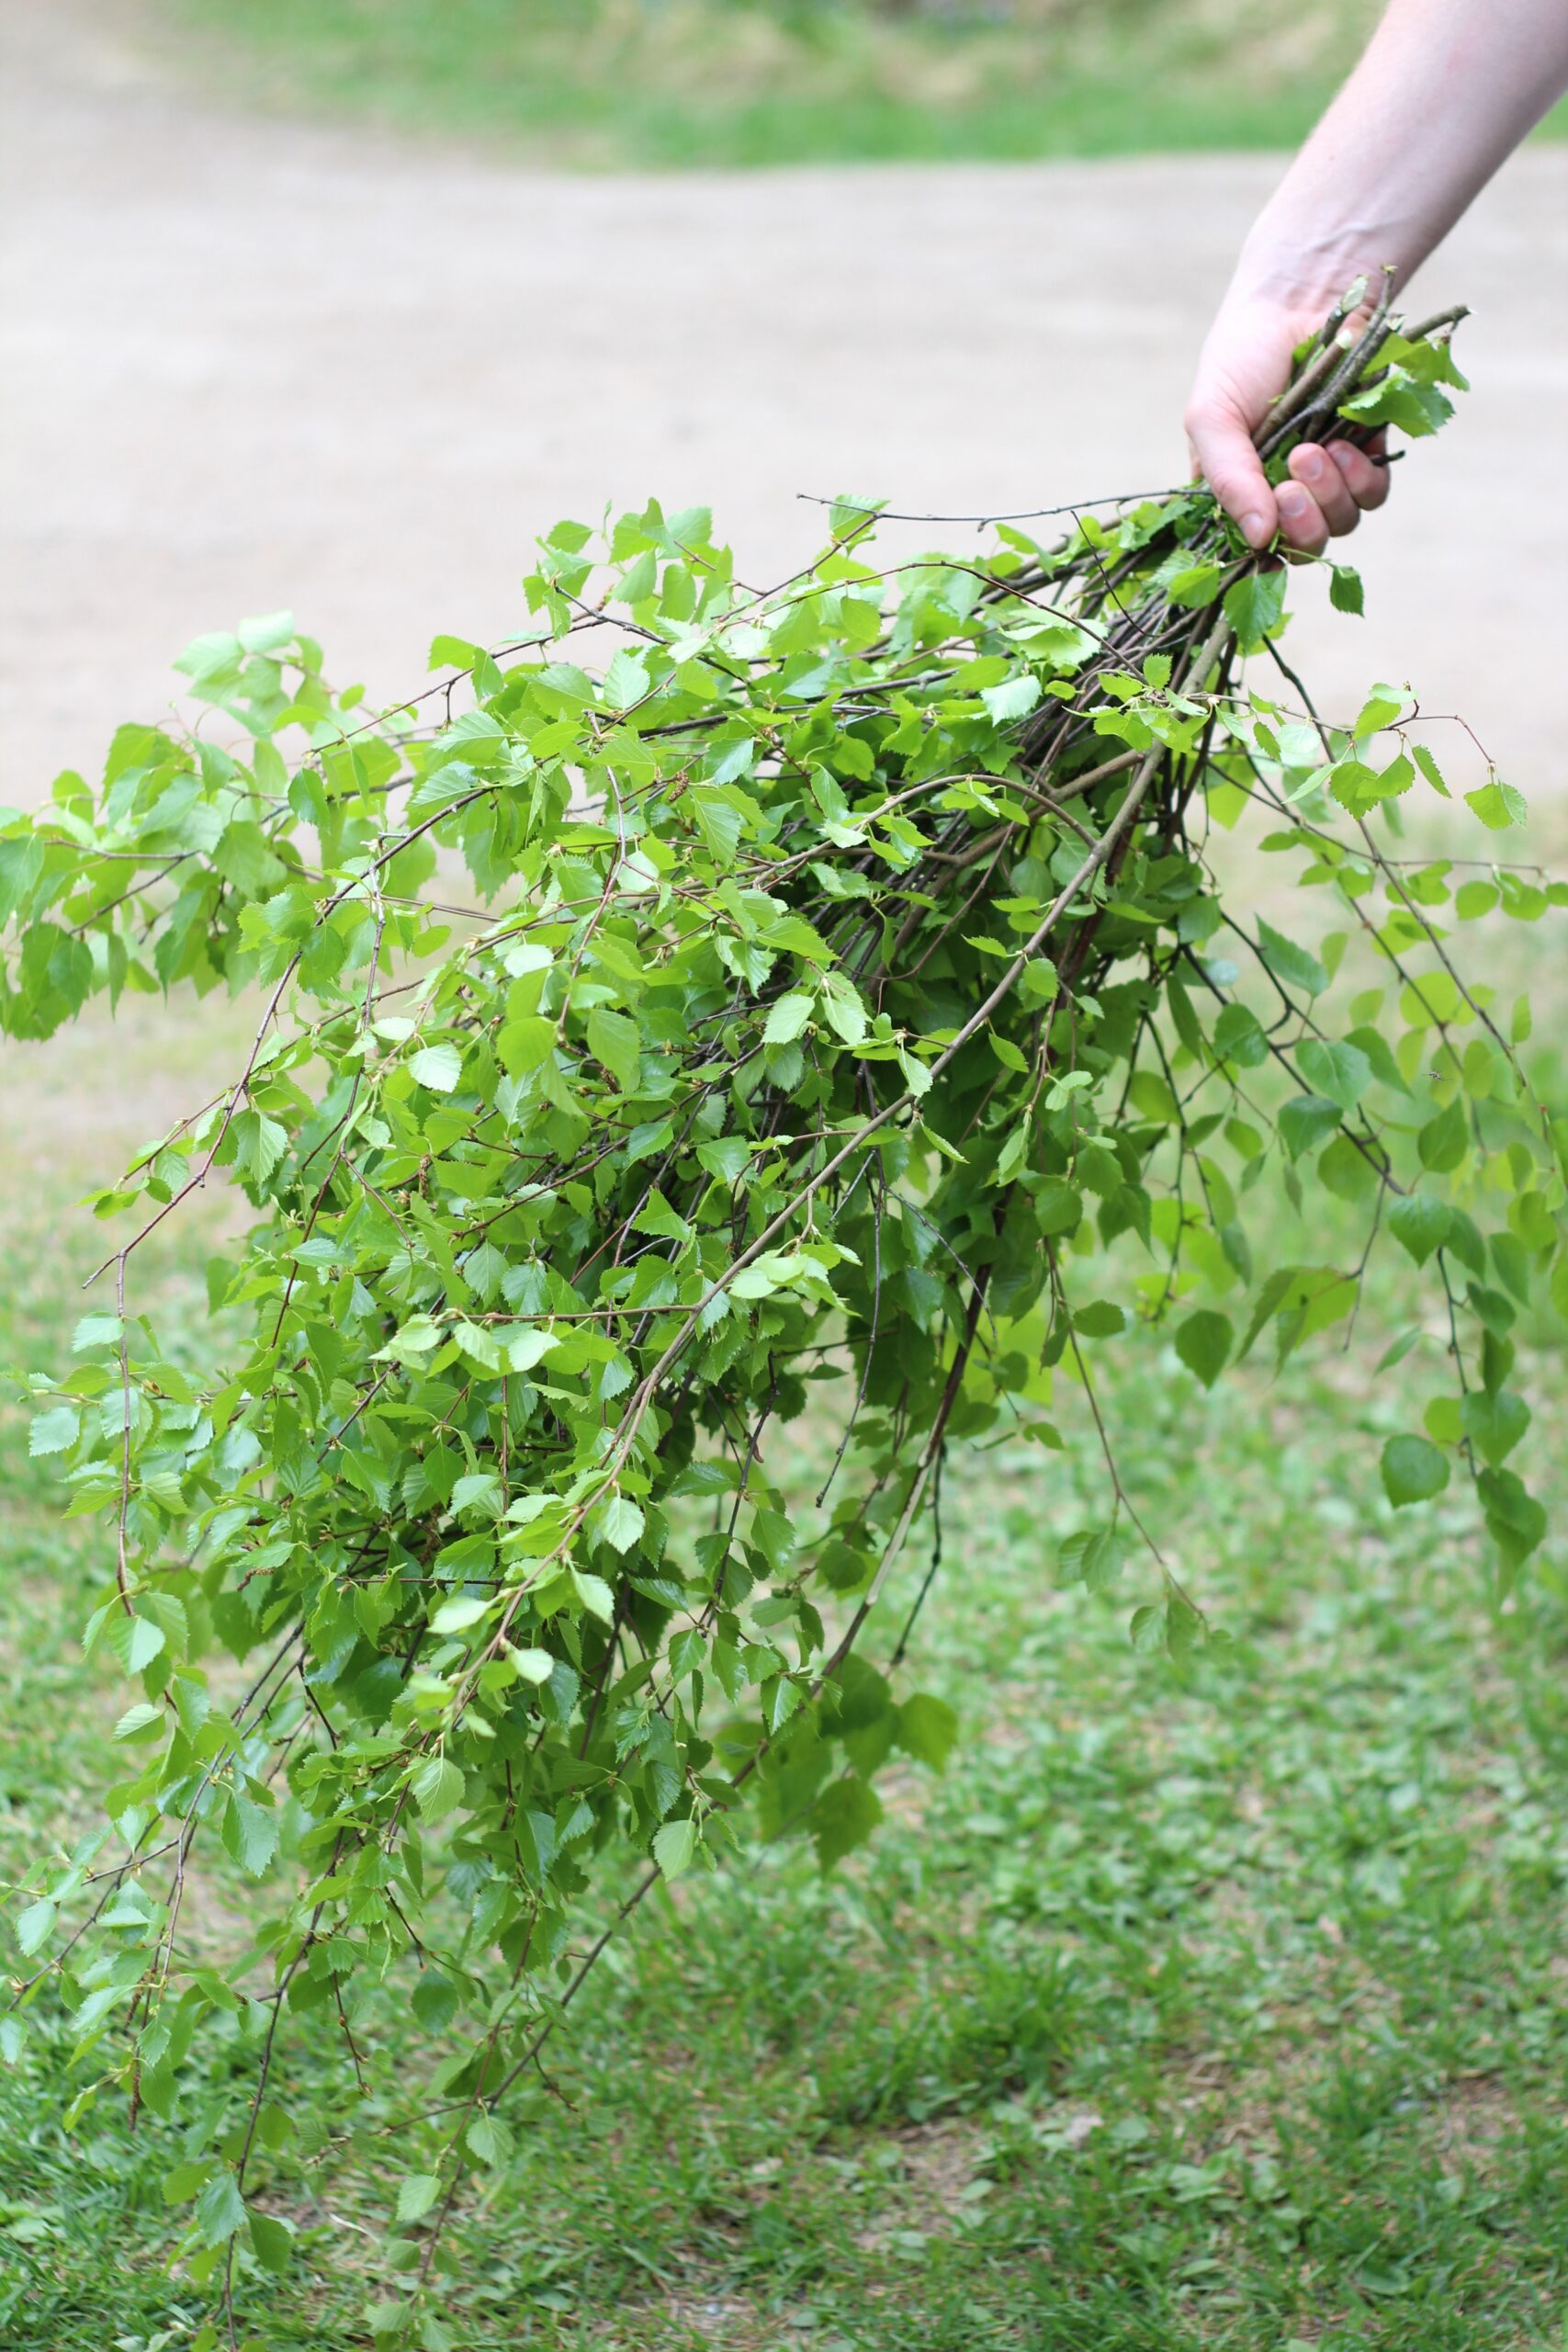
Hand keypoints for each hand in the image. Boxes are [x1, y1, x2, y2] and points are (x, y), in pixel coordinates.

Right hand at [1184, 290, 1391, 554]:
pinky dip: (1362, 477)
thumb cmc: (1243, 355)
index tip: (1265, 533)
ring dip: (1330, 495)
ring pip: (1340, 524)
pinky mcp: (1367, 452)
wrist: (1303, 296)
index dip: (1263, 552)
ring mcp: (1328, 475)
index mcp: (1239, 491)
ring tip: (1314, 450)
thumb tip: (1256, 540)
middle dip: (1301, 524)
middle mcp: (1282, 491)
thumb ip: (1228, 480)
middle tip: (1291, 487)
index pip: (1252, 549)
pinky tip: (1347, 444)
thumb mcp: (1212, 418)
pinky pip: (1373, 493)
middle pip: (1302, 546)